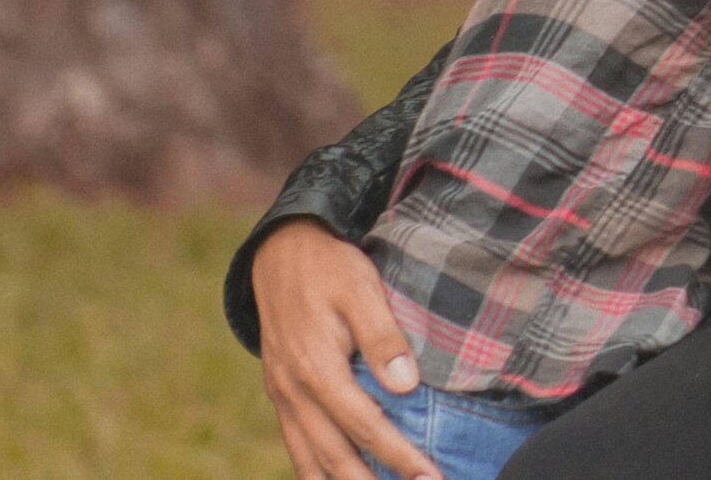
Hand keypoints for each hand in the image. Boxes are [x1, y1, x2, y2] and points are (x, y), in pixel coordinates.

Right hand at [249, 219, 439, 479]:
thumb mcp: (361, 289)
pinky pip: (296, 446)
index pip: (365, 426)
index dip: (399, 457)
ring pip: (310, 460)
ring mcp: (283, 396)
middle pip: (336, 456)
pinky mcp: (280, 394)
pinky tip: (337, 479)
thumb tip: (406, 386)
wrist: (281, 252)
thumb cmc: (329, 268)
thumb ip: (383, 337)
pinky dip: (315, 471)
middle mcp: (294, 391)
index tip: (430, 477)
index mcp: (317, 369)